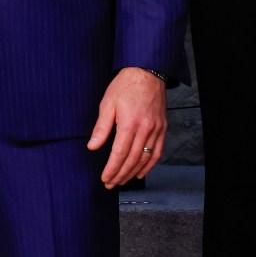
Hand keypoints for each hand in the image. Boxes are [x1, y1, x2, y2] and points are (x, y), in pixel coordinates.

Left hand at [89, 68, 167, 189]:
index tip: (105, 178)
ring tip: (122, 181)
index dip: (112, 168)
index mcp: (130, 123)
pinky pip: (158, 152)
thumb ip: (101, 127)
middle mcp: (145, 128)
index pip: (119, 153)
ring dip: (133, 172)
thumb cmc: (125, 86)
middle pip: (132, 159)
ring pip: (145, 158)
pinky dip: (150, 165)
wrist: (147, 72)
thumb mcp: (107, 103)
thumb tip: (92, 146)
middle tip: (110, 184)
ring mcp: (156, 129)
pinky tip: (140, 172)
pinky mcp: (162, 128)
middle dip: (120, 174)